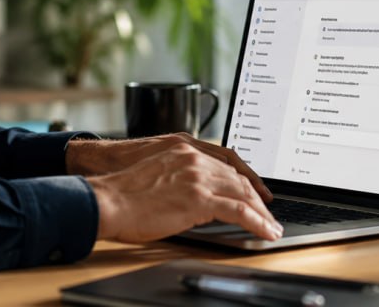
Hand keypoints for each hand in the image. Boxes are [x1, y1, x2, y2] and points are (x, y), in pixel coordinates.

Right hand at [85, 142, 282, 242]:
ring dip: (261, 212)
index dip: (246, 176)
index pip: (227, 160)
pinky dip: (257, 221)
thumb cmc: (122, 191)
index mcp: (183, 149)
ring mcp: (198, 177)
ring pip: (243, 192)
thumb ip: (178, 175)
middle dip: (256, 197)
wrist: (108, 198)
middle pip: (238, 176)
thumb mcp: (155, 172)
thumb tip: (190, 196)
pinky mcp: (199, 199)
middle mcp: (194, 158)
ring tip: (270, 226)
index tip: (256, 190)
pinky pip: (239, 211)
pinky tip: (264, 231)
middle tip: (268, 212)